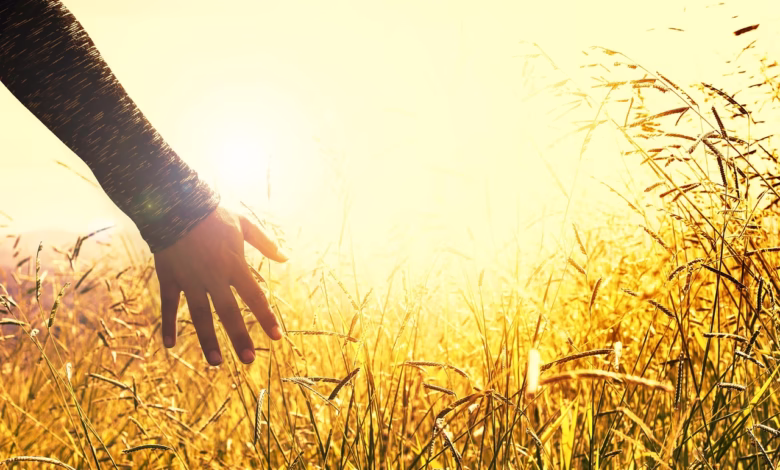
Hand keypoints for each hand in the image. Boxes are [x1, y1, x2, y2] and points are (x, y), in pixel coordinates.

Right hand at [154, 205, 287, 365]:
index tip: (277, 337)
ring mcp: (190, 279)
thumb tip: (286, 258)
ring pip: (200, 315)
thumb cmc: (213, 214)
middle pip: (229, 312)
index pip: (255, 297)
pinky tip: (169, 345)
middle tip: (249, 360)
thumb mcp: (243, 224)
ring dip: (208, 339)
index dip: (266, 318)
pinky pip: (169, 305)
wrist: (176, 204)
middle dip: (239, 337)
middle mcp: (214, 276)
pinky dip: (168, 324)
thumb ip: (265, 243)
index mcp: (234, 265)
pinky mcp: (170, 277)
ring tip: (216, 362)